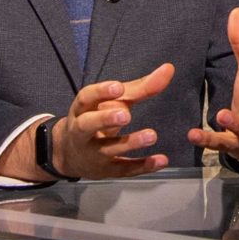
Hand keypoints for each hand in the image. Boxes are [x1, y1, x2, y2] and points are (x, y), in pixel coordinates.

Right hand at [54, 63, 175, 178]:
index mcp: (83, 109)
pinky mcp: (105, 170)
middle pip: (87, 125)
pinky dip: (142, 166)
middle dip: (105, 119)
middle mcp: (82, 131)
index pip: (86, 98)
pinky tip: (160, 160)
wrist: (69, 154)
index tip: (118, 87)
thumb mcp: (113, 101)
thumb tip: (169, 69)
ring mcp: (92, 153)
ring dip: (129, 143)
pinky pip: (123, 169)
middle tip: (126, 115)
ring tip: (151, 135)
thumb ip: (140, 87)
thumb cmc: (97, 117)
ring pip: (107, 149)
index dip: (100, 92)